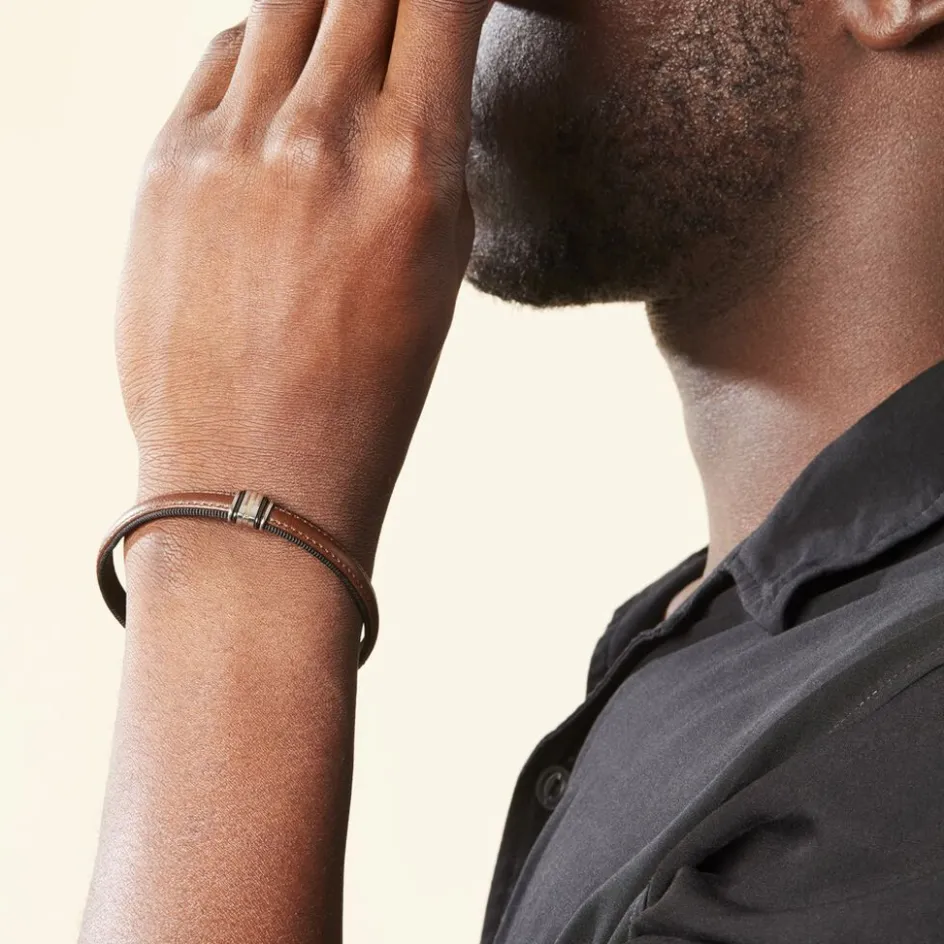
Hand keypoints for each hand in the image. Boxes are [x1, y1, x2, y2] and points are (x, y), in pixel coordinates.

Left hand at [116, 0, 492, 568]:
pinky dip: (260, 51)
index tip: (452, 4)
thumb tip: (408, 73)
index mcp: (411, 169)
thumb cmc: (368, 391)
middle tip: (397, 27)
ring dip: (325, 9)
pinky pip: (221, 57)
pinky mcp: (168, 160)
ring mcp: (233, 142)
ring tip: (342, 44)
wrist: (255, 470)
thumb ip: (428, 153)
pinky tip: (279, 86)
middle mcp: (319, 136)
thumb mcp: (436, 271)